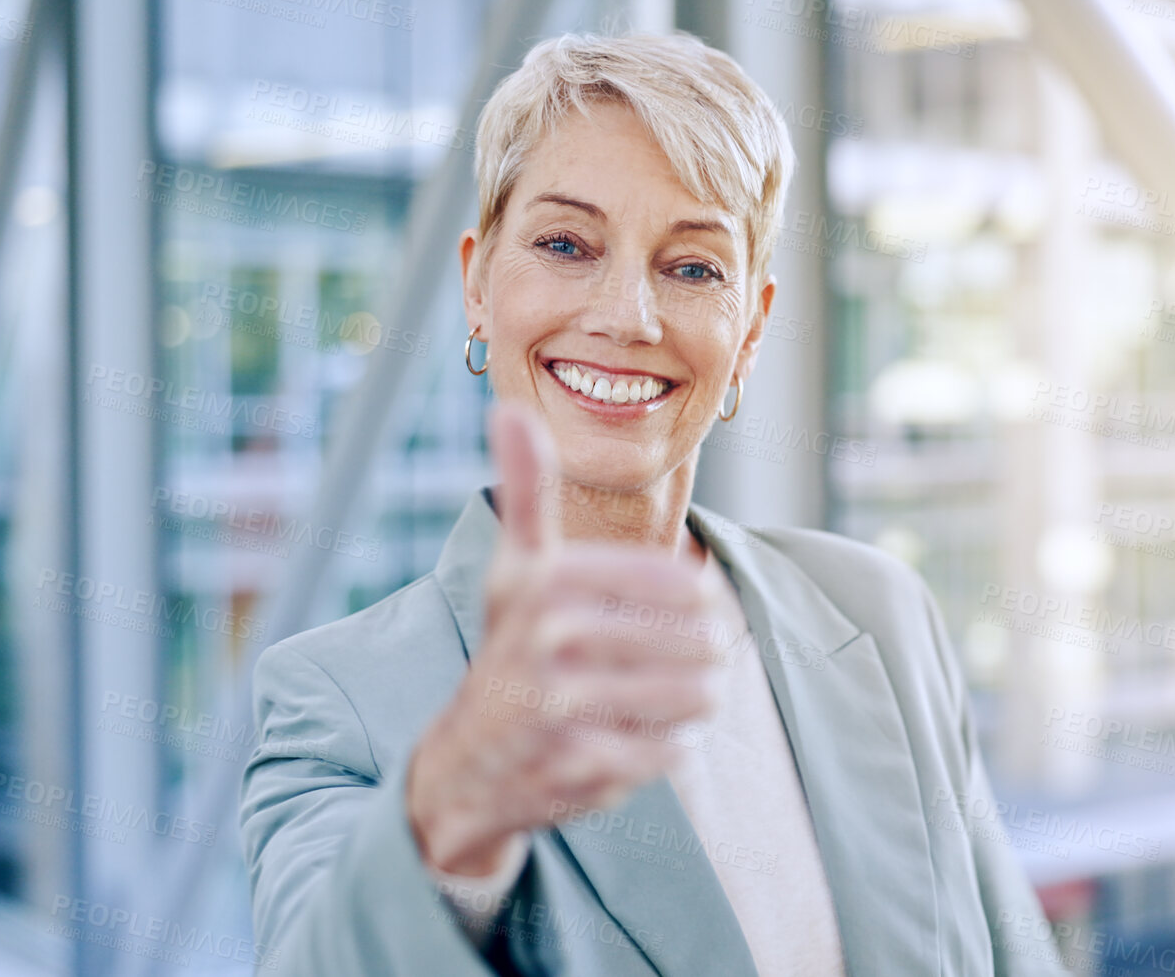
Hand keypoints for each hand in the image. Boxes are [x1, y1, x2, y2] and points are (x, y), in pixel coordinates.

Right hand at [407, 403, 740, 876]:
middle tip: (706, 655)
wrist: (466, 763)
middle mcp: (548, 641)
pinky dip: (670, 748)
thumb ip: (526, 491)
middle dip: (708, 652)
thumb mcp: (516, 569)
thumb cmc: (510, 649)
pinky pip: (667, 752)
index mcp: (547, 582)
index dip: (701, 595)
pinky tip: (652, 739)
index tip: (699, 603)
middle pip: (693, 642)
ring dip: (700, 698)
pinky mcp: (576, 766)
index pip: (677, 581)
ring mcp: (560, 708)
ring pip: (690, 697)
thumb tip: (508, 409)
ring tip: (693, 692)